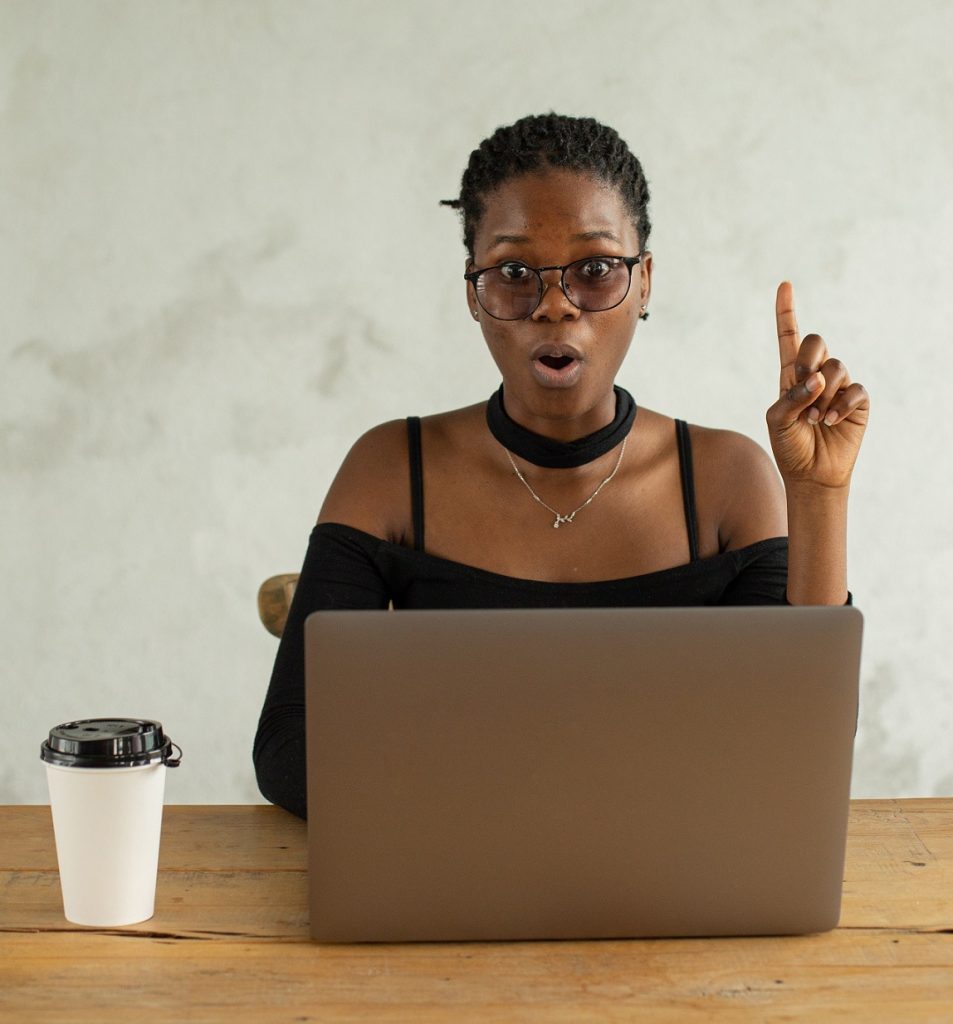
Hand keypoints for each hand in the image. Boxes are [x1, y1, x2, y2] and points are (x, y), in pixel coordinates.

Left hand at [766, 282, 868, 489]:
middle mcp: (816, 375)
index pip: (789, 338)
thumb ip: (791, 397)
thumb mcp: (777, 421)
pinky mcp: (857, 401)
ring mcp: (839, 386)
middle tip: (803, 384)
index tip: (784, 285)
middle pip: (816, 342)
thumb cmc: (789, 446)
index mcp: (791, 376)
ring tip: (814, 418)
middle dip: (808, 359)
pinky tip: (829, 422)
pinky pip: (854, 390)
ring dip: (822, 394)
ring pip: (836, 367)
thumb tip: (818, 378)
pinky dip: (840, 405)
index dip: (786, 312)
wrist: (810, 474)